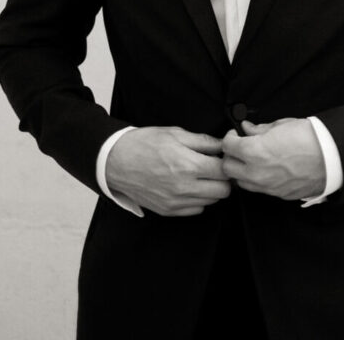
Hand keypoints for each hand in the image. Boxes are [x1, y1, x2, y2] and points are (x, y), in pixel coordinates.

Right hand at [105, 126, 230, 216]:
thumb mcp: (176, 133)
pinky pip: (195, 210)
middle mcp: (184, 188)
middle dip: (223, 178)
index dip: (227, 162)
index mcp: (188, 165)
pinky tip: (189, 185)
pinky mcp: (168, 211)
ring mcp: (175, 202)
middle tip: (214, 167)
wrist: (116, 161)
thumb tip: (224, 143)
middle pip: (222, 191)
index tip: (224, 157)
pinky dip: (197, 199)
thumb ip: (204, 141)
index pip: (224, 171)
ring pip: (211, 202)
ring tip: (200, 175)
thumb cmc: (144, 144)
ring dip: (211, 189)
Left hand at [222, 118, 325, 200]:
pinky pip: (257, 189)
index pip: (227, 146)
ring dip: (241, 171)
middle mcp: (256, 172)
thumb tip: (247, 128)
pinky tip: (265, 169)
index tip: (236, 134)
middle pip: (228, 168)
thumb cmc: (309, 138)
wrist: (332, 158)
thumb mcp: (281, 125)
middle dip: (231, 156)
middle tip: (240, 147)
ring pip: (240, 182)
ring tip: (252, 159)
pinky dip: (255, 180)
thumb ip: (259, 129)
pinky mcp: (277, 195)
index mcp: (255, 151)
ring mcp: (267, 186)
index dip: (230, 137)